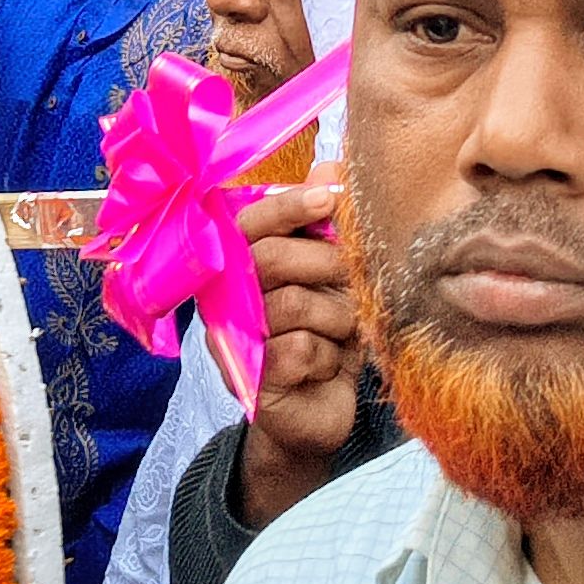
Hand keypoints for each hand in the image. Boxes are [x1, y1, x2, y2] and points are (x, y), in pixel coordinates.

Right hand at [231, 183, 356, 528]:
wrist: (317, 417)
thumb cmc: (327, 339)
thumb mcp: (333, 281)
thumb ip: (327, 229)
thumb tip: (331, 166)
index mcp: (243, 266)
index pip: (251, 221)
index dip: (288, 204)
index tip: (331, 197)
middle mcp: (230, 298)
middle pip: (270, 257)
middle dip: (326, 265)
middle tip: (353, 283)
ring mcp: (236, 339)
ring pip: (293, 304)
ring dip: (336, 319)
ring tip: (345, 335)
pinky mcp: (252, 379)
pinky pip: (301, 349)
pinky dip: (329, 358)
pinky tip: (326, 368)